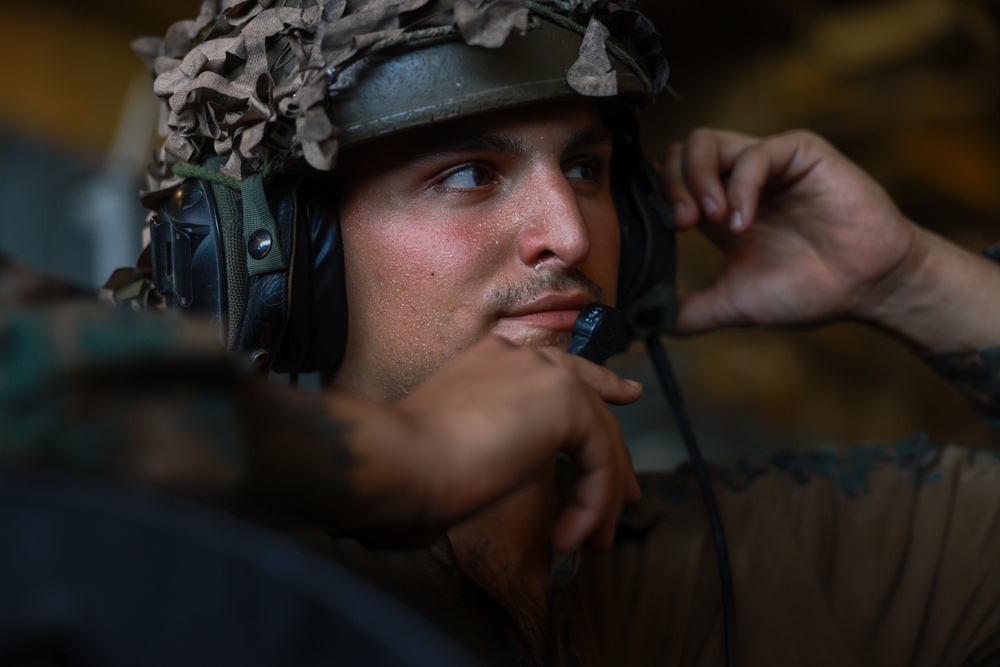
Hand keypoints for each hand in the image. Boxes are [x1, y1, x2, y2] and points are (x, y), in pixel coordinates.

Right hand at [349, 336, 641, 553]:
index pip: (561, 368)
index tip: (627, 395)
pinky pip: (599, 462)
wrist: (398, 461)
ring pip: (600, 438)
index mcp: (493, 358)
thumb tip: (520, 466)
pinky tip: (566, 537)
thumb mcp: (460, 442)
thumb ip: (499, 439)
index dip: (600, 383)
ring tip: (591, 542)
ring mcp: (546, 374)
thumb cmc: (409, 467)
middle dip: (614, 456)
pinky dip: (590, 505)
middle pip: (591, 403)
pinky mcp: (566, 404)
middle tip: (627, 499)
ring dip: (600, 497)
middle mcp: (523, 357)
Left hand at [663, 128, 920, 332]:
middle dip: (672, 185)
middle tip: (684, 225)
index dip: (658, 200)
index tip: (666, 236)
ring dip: (697, 179)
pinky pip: (755, 153)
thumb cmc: (808, 292)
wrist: (867, 288)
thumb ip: (693, 312)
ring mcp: (767, 164)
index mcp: (719, 211)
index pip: (669, 181)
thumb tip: (652, 325)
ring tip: (709, 220)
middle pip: (681, 152)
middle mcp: (738, 181)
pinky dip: (740, 186)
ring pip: (707, 141)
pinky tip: (742, 222)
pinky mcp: (800, 153)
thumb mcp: (735, 304)